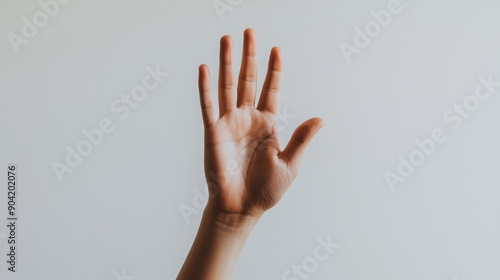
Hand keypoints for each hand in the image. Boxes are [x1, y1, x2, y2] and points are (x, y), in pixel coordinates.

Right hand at [198, 28, 324, 217]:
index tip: (276, 49)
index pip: (271, 89)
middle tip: (249, 32)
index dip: (274, 69)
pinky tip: (204, 68)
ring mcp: (229, 123)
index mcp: (267, 123)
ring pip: (227, 86)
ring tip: (227, 39)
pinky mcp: (213, 133)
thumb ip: (301, 138)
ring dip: (226, 62)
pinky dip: (206, 88)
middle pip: (248, 80)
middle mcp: (248, 118)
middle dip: (249, 55)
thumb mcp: (290, 163)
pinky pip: (209, 106)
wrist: (242, 208)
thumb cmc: (267, 189)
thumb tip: (321, 118)